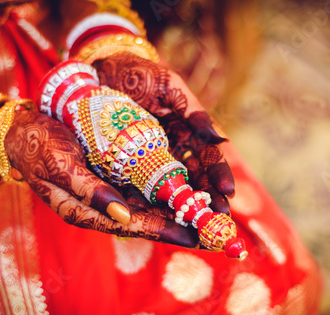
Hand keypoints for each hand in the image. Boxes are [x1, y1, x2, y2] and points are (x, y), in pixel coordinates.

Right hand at [5, 109, 198, 247]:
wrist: (25, 128)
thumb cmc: (37, 147)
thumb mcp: (59, 165)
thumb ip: (88, 191)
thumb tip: (122, 214)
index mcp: (85, 210)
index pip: (130, 225)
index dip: (161, 231)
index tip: (190, 238)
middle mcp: (102, 204)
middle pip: (146, 221)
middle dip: (178, 227)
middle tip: (210, 234)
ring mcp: (109, 191)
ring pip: (149, 206)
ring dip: (177, 211)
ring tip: (207, 216)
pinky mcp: (113, 177)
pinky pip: (143, 189)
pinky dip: (165, 192)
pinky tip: (186, 190)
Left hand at [92, 53, 234, 213]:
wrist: (102, 70)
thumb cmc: (140, 73)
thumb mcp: (170, 87)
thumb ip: (193, 111)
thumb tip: (221, 140)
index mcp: (188, 132)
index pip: (209, 159)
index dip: (219, 176)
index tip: (227, 193)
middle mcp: (173, 151)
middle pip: (194, 181)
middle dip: (206, 202)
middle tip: (216, 224)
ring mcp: (151, 161)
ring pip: (170, 190)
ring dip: (182, 210)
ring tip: (193, 231)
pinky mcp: (127, 166)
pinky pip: (141, 188)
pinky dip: (150, 205)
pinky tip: (157, 222)